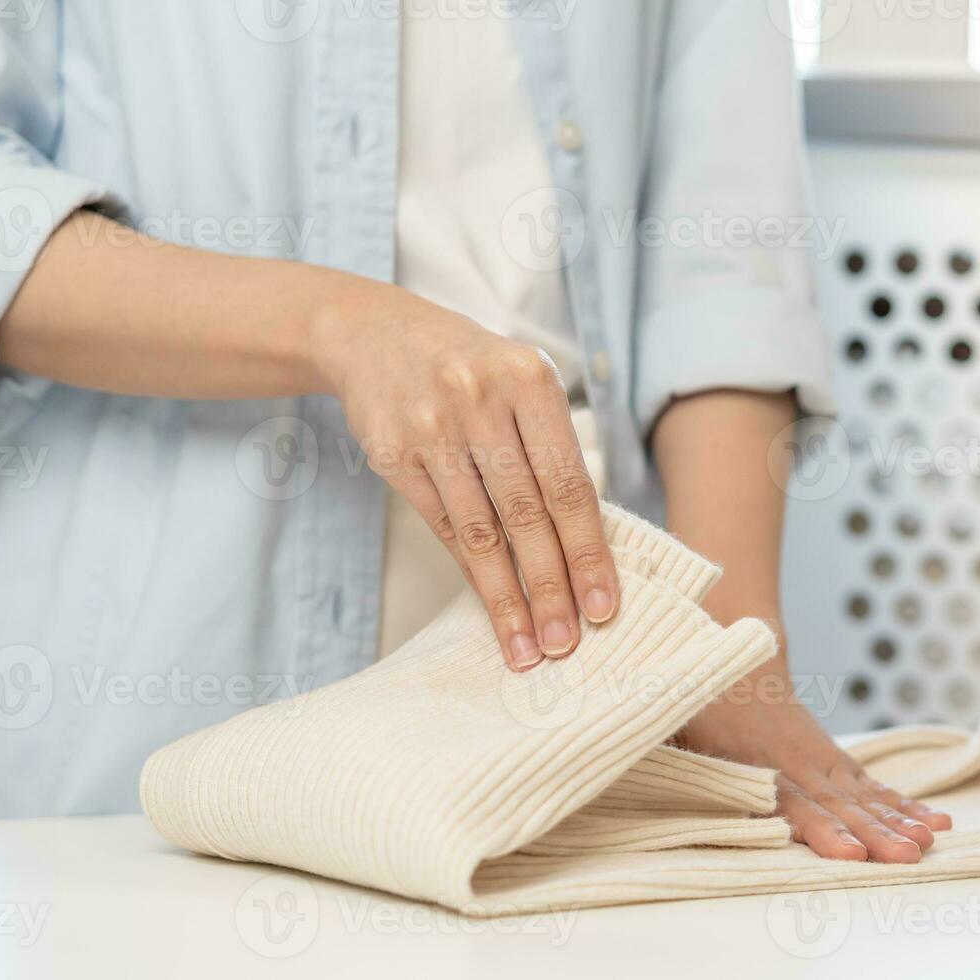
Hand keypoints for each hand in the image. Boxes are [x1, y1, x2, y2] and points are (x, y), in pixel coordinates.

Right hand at [313, 289, 617, 670]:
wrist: (374, 333)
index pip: (570, 482)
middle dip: (553, 586)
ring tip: (529, 647)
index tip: (604, 604)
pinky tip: (492, 607)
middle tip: (569, 642)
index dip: (589, 550)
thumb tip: (590, 544)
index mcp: (529, 380)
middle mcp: (481, 400)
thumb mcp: (520, 381)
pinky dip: (472, 573)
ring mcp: (432, 428)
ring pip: (482, 531)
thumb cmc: (470, 368)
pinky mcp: (395, 454)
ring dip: (508, 597)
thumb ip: (553, 448)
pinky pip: (444, 527)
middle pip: (529, 512)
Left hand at [677, 669, 951, 861]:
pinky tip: (934, 821)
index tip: (846, 852)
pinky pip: (870, 785)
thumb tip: (633, 747)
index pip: (786, 800)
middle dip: (870, 832)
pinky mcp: (832, 758)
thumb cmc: (692, 702)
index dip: (817, 828)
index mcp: (747, 758)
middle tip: (902, 856)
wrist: (733, 657)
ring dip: (893, 821)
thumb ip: (661, 739)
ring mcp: (817, 757)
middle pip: (834, 803)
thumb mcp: (669, 718)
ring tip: (925, 844)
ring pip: (859, 795)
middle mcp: (791, 760)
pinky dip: (901, 804)